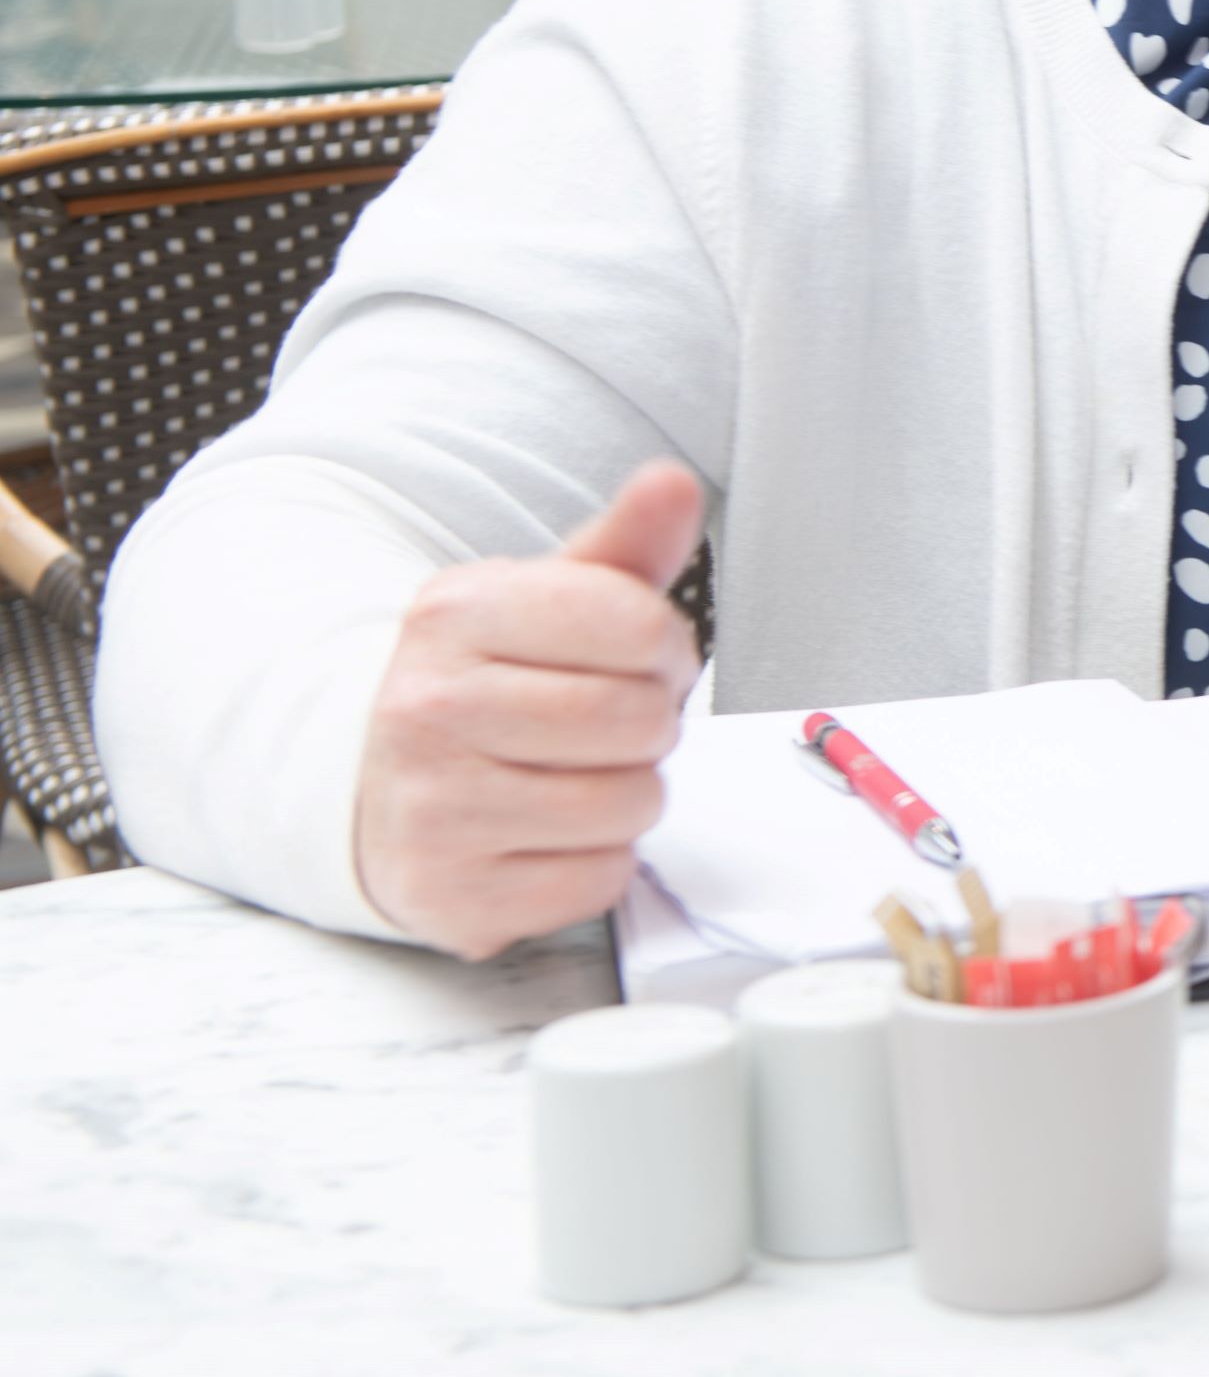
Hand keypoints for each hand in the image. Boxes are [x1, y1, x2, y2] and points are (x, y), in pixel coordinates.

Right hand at [349, 462, 705, 959]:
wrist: (369, 787)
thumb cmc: (482, 688)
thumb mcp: (544, 602)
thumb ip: (622, 547)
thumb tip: (671, 483)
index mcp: (454, 614)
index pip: (637, 624)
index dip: (665, 647)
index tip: (638, 657)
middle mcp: (426, 708)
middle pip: (639, 719)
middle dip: (647, 723)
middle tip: (601, 724)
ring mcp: (430, 807)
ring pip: (629, 804)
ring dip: (628, 794)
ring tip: (571, 776)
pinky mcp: (450, 892)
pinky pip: (598, 879)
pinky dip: (595, 861)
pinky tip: (545, 832)